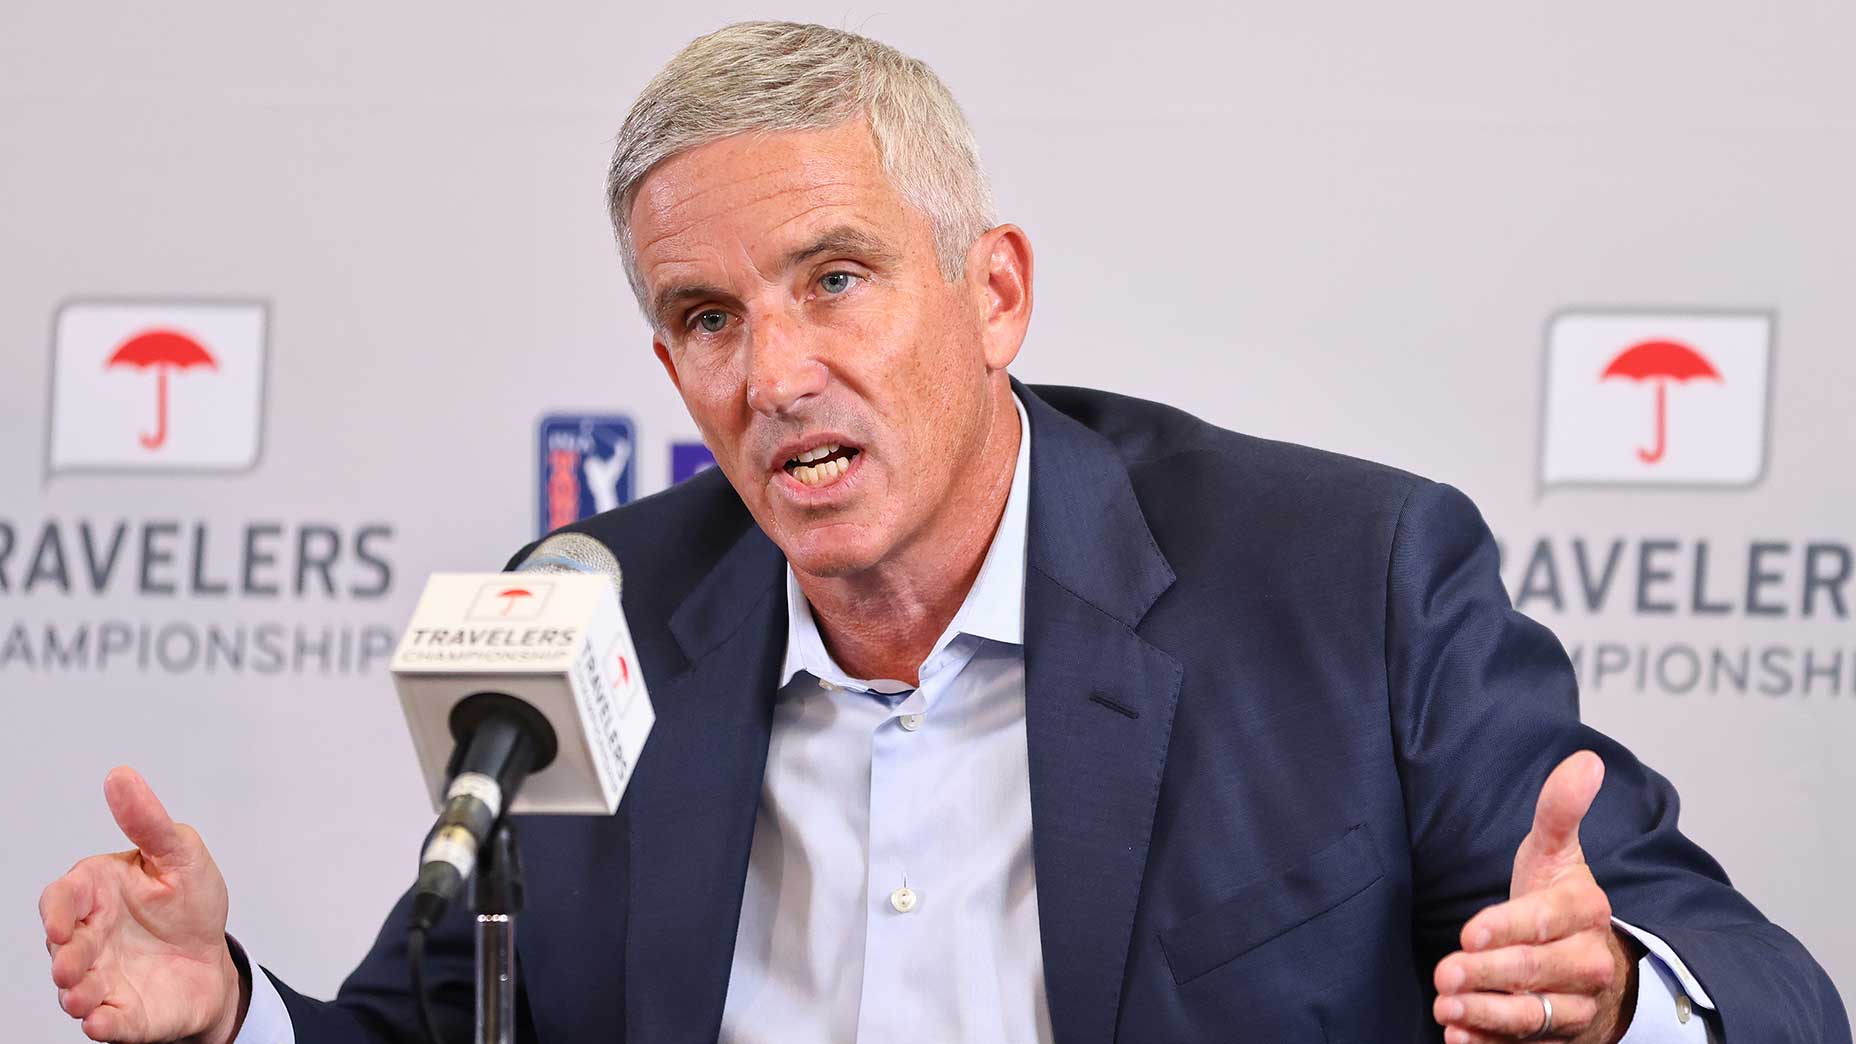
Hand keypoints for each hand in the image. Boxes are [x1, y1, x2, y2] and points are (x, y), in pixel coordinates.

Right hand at [39, 766, 246, 1043]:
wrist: (213, 958)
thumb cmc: (189, 902)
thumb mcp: (180, 853)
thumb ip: (148, 822)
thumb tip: (120, 776)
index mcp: (97, 894)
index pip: (62, 898)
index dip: (58, 911)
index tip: (64, 923)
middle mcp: (90, 938)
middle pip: (65, 948)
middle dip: (65, 958)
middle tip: (70, 966)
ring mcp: (103, 978)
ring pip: (77, 990)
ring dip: (75, 995)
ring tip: (83, 997)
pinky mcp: (124, 1013)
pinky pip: (108, 1023)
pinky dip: (103, 1025)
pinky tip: (102, 1023)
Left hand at [1432, 751, 1639, 1043]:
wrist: (1591, 958)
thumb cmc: (1559, 899)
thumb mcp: (1556, 851)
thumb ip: (1560, 810)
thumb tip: (1585, 760)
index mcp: (1586, 911)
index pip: (1545, 921)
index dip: (1507, 928)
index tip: (1468, 932)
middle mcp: (1588, 962)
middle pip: (1535, 972)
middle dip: (1487, 974)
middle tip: (1444, 974)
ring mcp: (1576, 1004)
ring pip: (1534, 1016)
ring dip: (1487, 1016)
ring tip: (1447, 1012)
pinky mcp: (1560, 1037)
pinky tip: (1461, 1043)